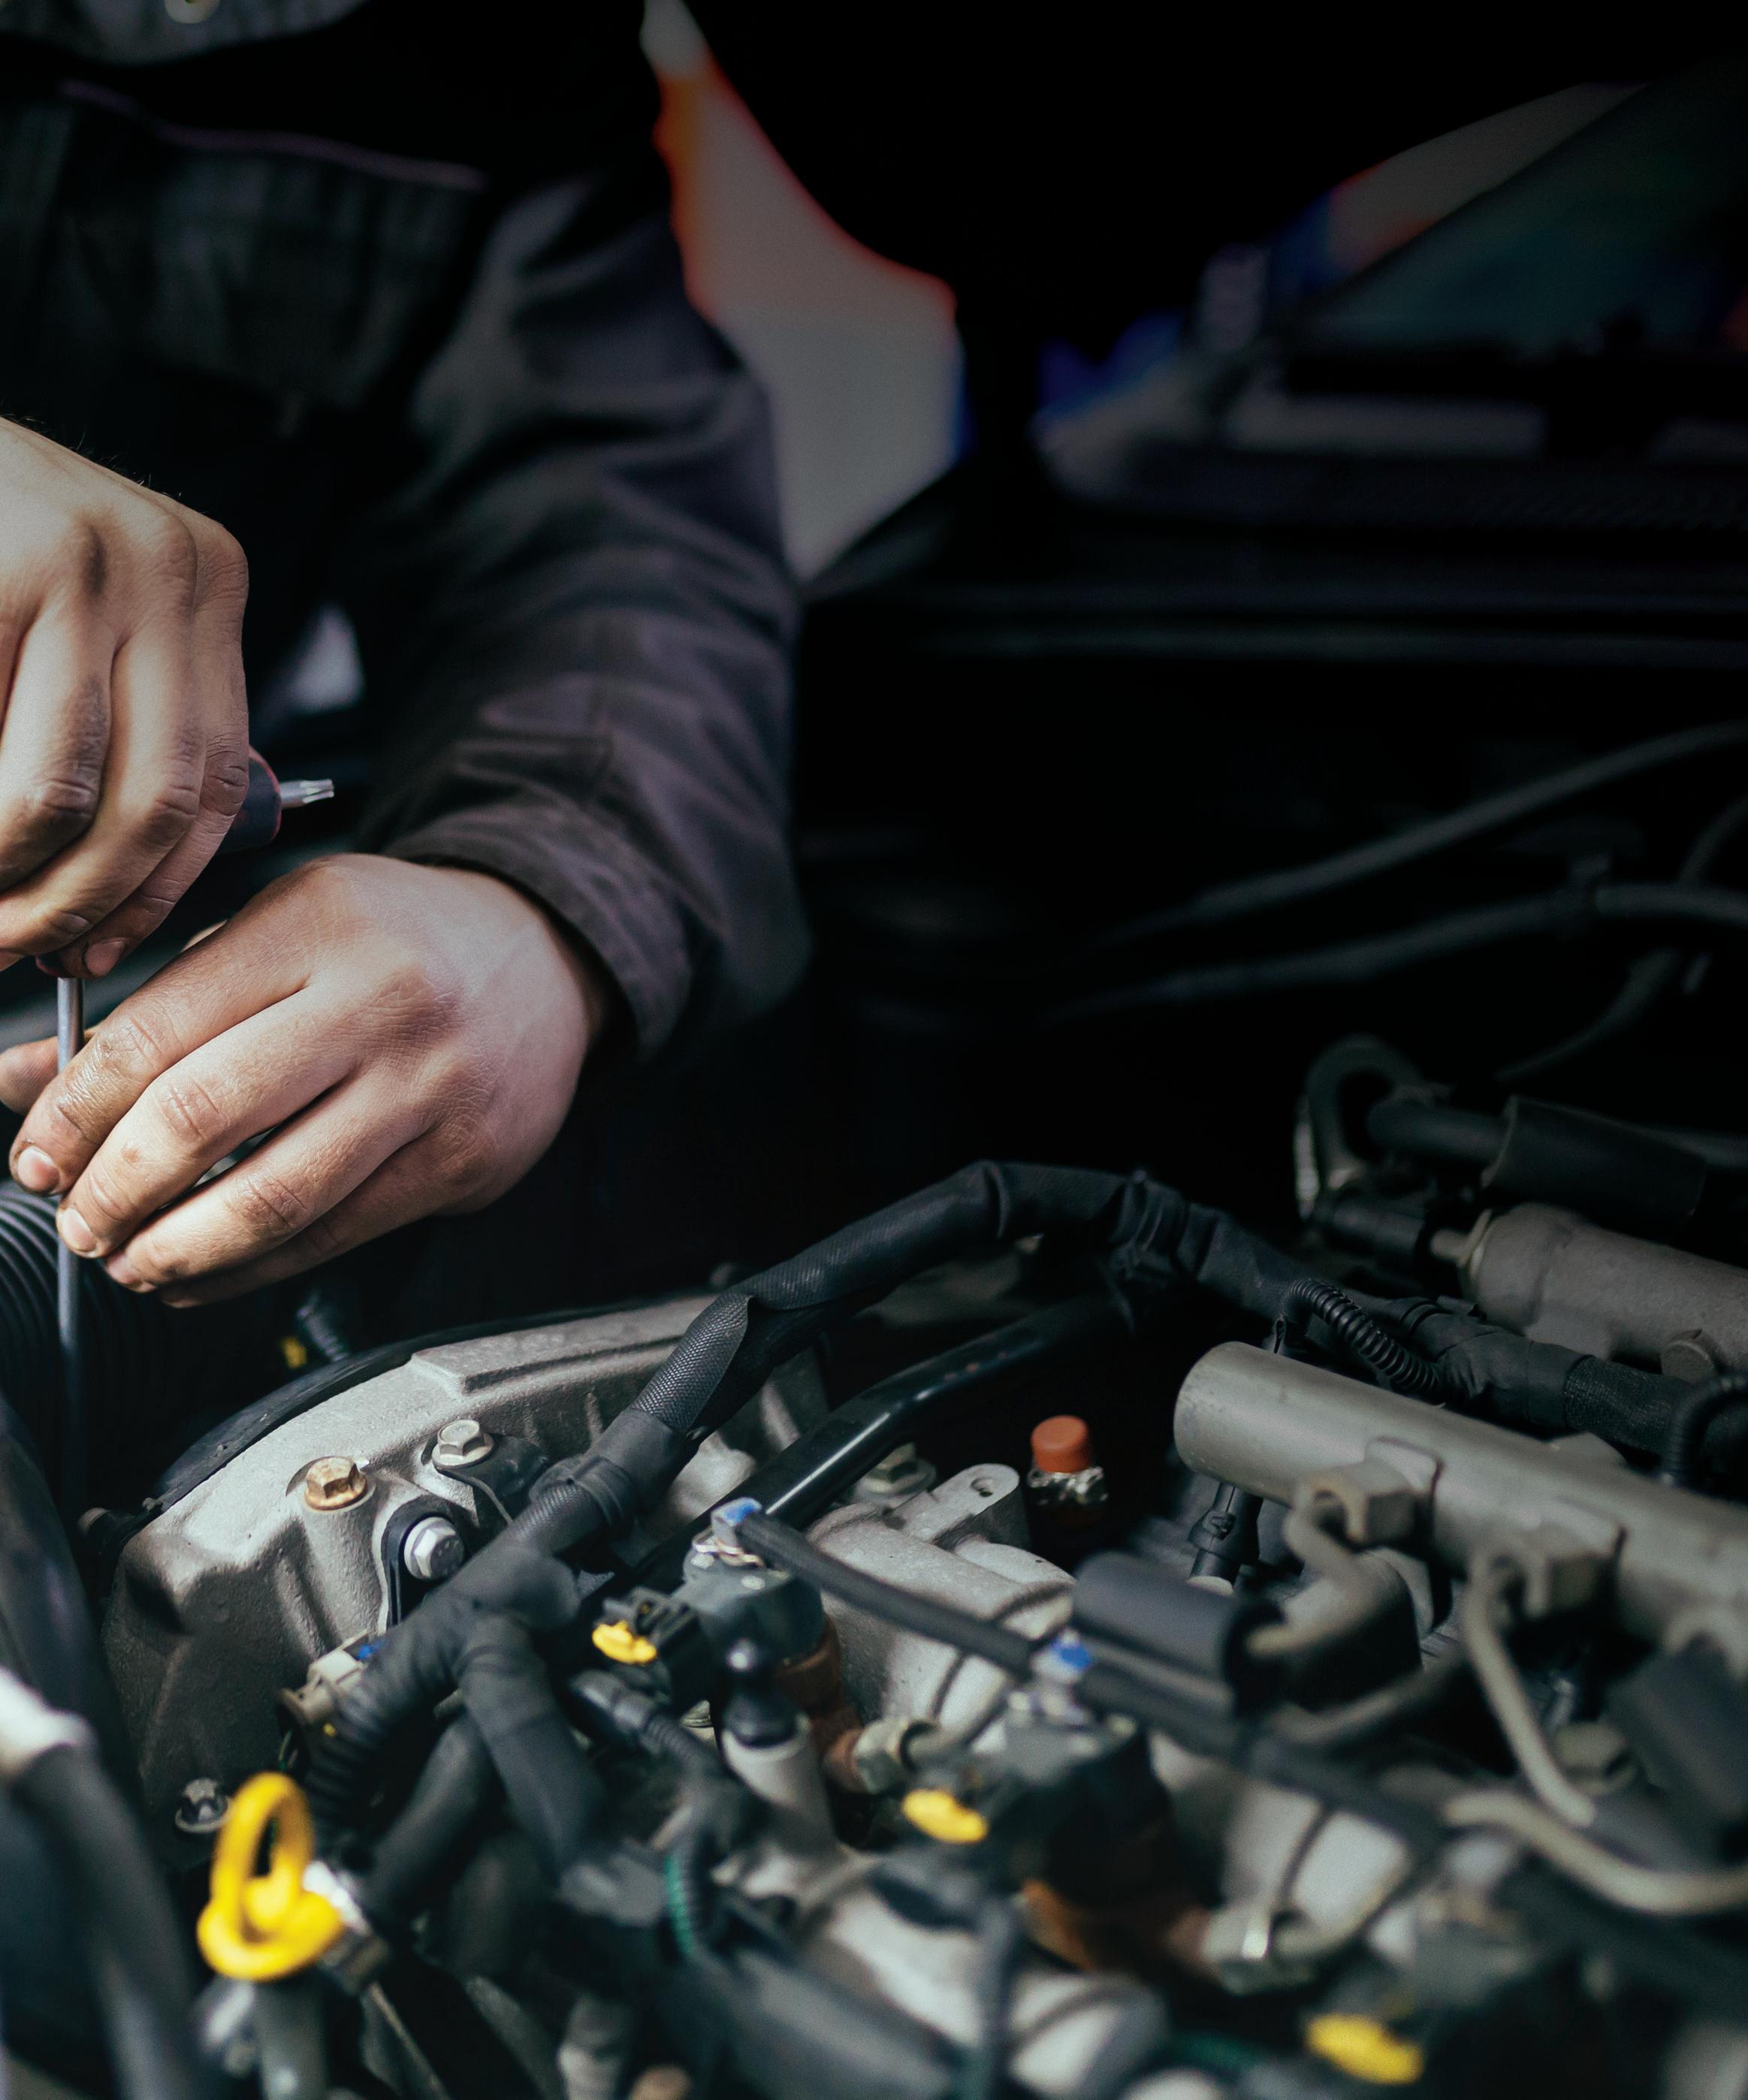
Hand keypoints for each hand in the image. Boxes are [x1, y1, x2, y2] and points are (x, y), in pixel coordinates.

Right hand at [0, 420, 250, 974]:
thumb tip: (118, 896)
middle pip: (156, 801)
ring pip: (62, 791)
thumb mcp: (75, 619)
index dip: (158, 890)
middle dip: (81, 900)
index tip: (102, 949)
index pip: (218, 784)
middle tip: (17, 945)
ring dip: (8, 871)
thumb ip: (118, 718)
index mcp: (206, 585)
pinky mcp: (5, 569)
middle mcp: (169, 568)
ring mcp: (87, 561)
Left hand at [0, 856, 607, 1301]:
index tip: (37, 1155)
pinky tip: (203, 1273)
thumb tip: (26, 1082)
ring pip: (275, 1197)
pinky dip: (252, 1271)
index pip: (159, 1032)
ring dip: (177, 1249)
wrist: (547, 957)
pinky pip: (337, 1234)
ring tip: (129, 1260)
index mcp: (315, 925)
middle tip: (77, 1220)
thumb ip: (159, 1003)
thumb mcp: (278, 929)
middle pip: (207, 1116)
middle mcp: (380, 1000)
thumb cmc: (397, 940)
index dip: (76, 1112)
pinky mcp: (464, 1158)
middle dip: (116, 1189)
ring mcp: (430, 1085)